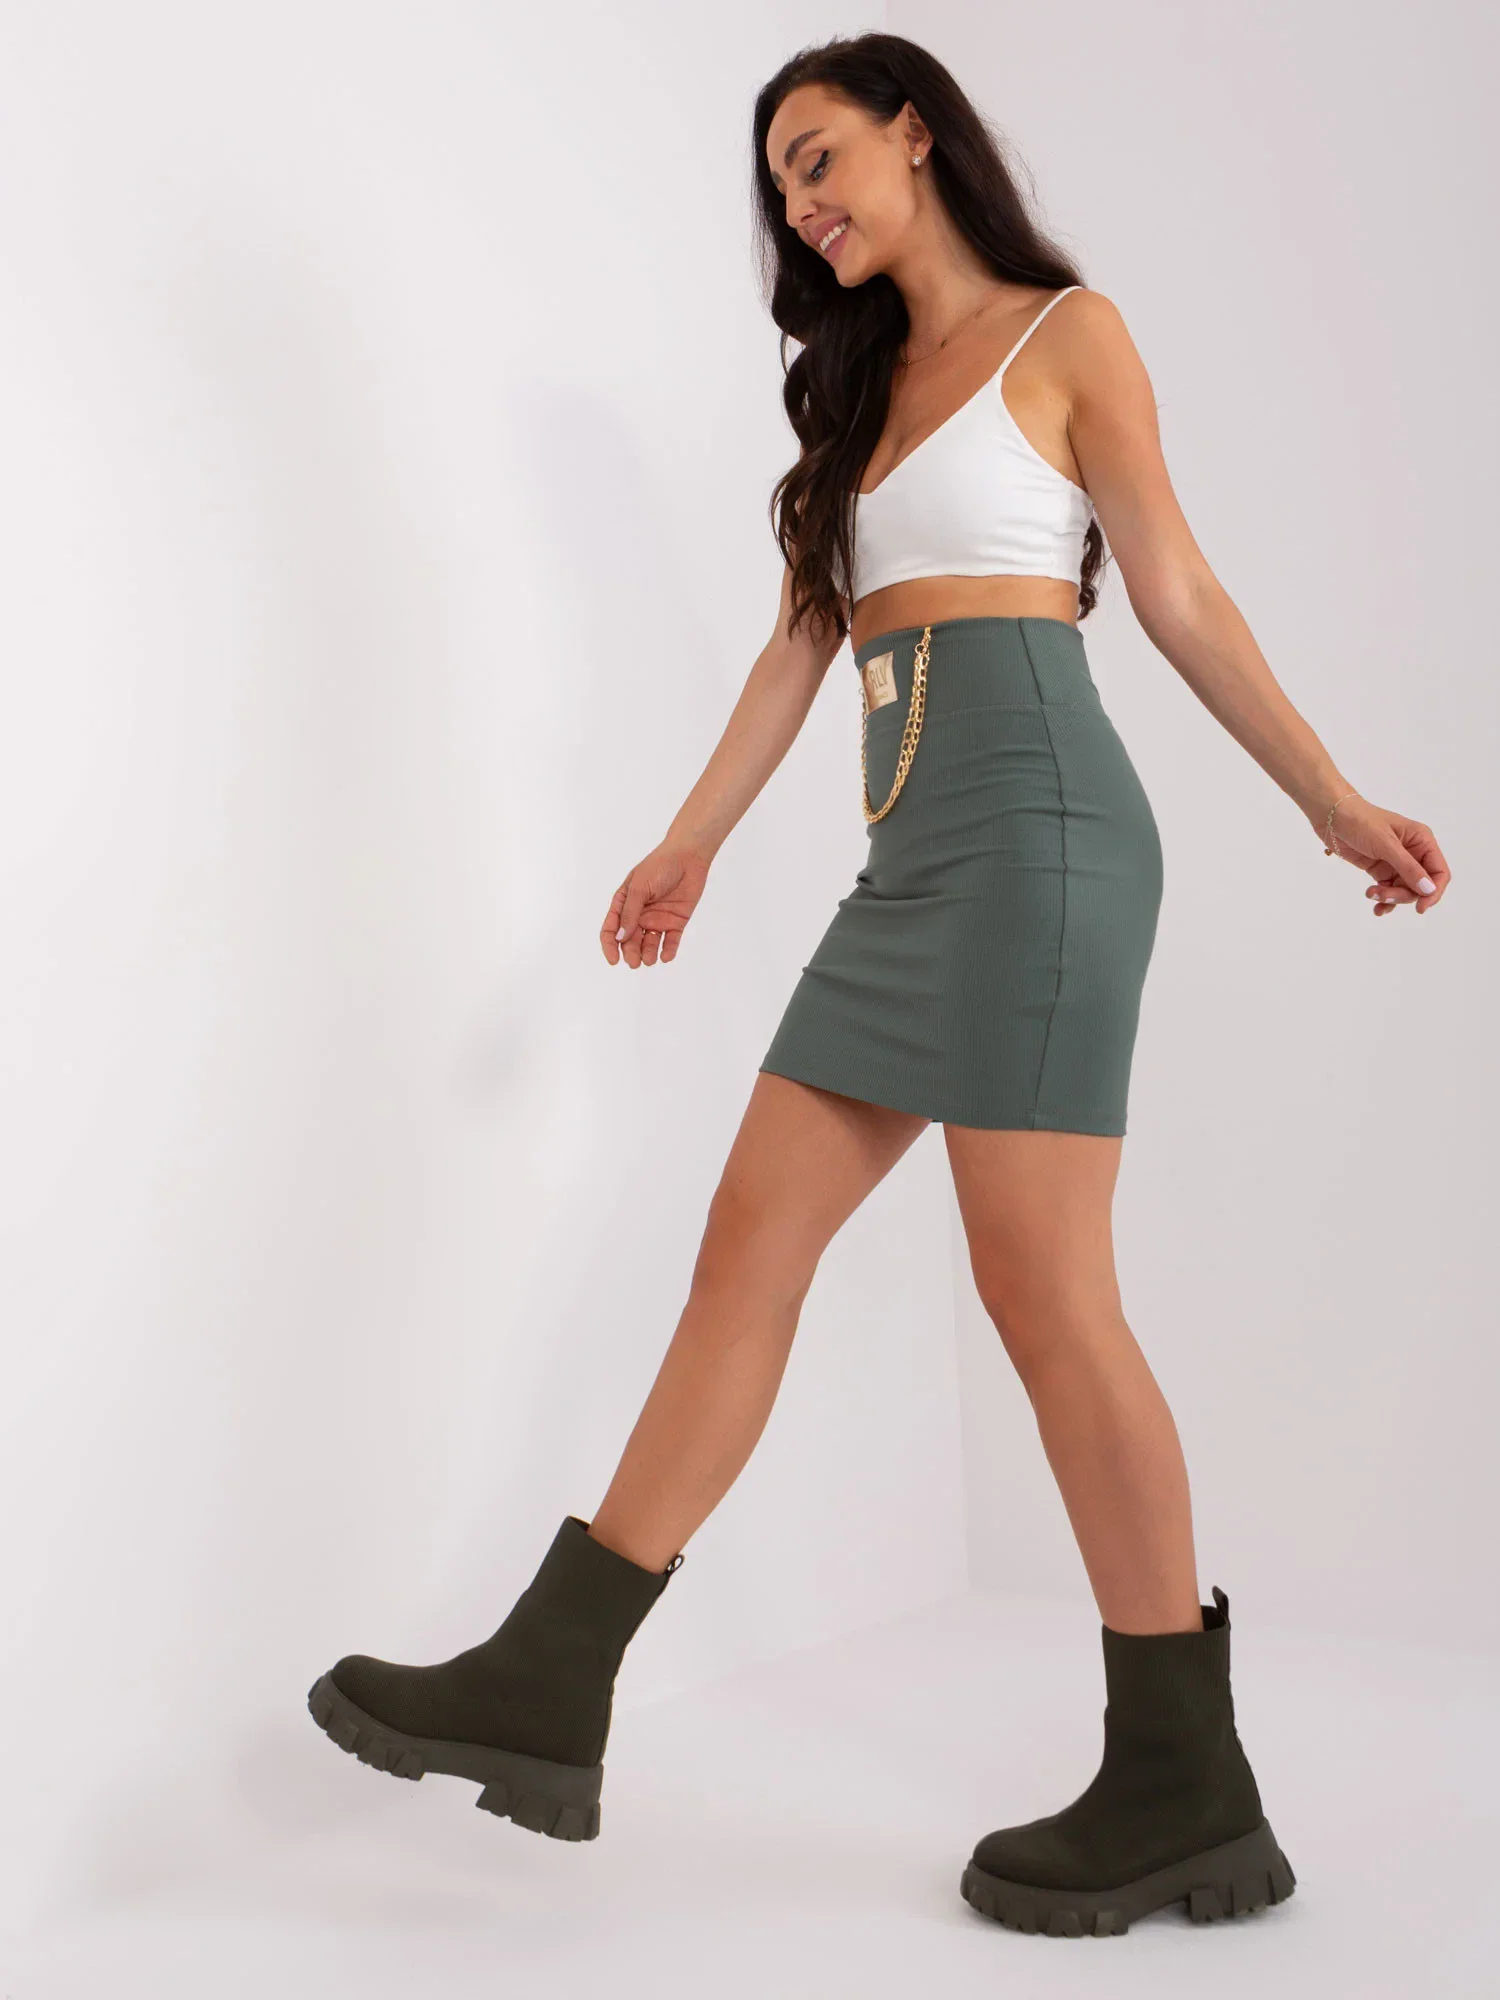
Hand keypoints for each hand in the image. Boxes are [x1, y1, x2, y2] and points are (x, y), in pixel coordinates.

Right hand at [600, 843, 709, 966]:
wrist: (688, 857)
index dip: (610, 946)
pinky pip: (671, 941)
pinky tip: (666, 956)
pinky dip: (668, 951)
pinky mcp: (676, 922)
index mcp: (625, 904)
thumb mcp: (639, 888)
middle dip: (630, 953)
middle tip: (635, 962)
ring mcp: (658, 919)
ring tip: (650, 959)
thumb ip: (630, 913)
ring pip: (649, 944)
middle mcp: (639, 914)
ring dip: (648, 954)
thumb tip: (620, 938)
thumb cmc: (659, 866)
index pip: (611, 929)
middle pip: (630, 941)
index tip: (614, 960)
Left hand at [1311, 792, 1450, 915]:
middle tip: (1383, 895)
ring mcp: (1397, 862)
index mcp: (1422, 841)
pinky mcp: (1381, 869)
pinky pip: (1389, 890)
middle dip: (1403, 895)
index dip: (1434, 892)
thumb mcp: (1386, 844)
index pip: (1439, 871)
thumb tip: (1428, 890)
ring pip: (1404, 890)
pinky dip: (1383, 900)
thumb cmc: (1361, 822)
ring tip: (1371, 894)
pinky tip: (1376, 907)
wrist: (1332, 816)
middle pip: (1421, 885)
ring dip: (1390, 897)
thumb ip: (1408, 868)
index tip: (1420, 908)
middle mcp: (1413, 853)